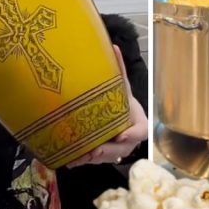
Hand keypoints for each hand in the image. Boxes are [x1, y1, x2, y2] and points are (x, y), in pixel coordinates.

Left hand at [67, 46, 147, 167]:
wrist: (120, 116)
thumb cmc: (121, 102)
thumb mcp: (121, 86)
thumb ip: (118, 70)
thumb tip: (113, 46)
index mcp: (137, 123)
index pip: (140, 131)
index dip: (132, 134)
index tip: (121, 134)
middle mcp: (128, 140)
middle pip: (121, 150)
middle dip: (107, 151)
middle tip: (95, 150)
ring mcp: (115, 150)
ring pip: (106, 158)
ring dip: (92, 159)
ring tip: (79, 156)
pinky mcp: (101, 156)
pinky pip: (92, 162)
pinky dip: (80, 161)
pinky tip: (68, 160)